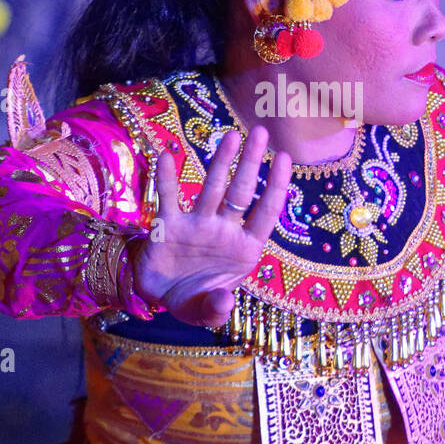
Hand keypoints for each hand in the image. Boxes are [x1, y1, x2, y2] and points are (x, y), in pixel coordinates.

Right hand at [125, 126, 291, 328]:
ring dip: (220, 163)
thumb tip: (225, 303)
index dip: (275, 186)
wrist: (159, 298)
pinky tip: (168, 155)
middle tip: (261, 132)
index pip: (265, 213)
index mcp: (244, 249)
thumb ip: (216, 309)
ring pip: (212, 188)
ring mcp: (197, 224)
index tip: (285, 158)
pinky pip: (168, 198)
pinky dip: (167, 177)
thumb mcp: (206, 311)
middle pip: (241, 192)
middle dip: (251, 163)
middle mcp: (223, 230)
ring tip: (230, 135)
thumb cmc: (194, 300)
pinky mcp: (169, 225)